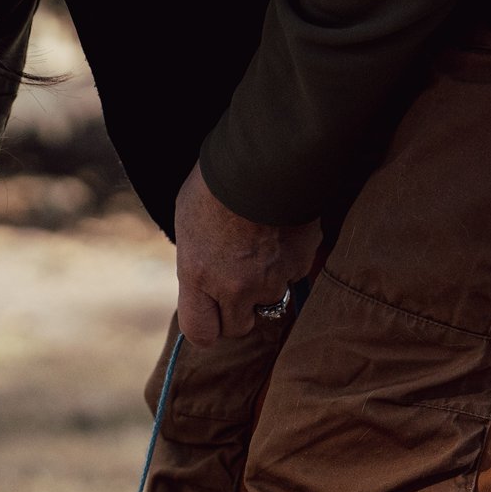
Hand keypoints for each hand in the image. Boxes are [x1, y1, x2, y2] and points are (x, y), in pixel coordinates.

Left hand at [173, 162, 321, 345]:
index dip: (207, 328)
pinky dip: (289, 263)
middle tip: (237, 284)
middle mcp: (234, 287)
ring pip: (271, 303)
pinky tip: (280, 234)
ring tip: (260, 248)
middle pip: (238, 327)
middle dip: (238, 312)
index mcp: (198, 276)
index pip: (201, 333)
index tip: (211, 319)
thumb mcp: (189, 227)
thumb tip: (204, 284)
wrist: (262, 158)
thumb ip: (198, 266)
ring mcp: (271, 279)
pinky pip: (294, 277)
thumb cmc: (216, 184)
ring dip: (266, 286)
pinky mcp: (301, 265)